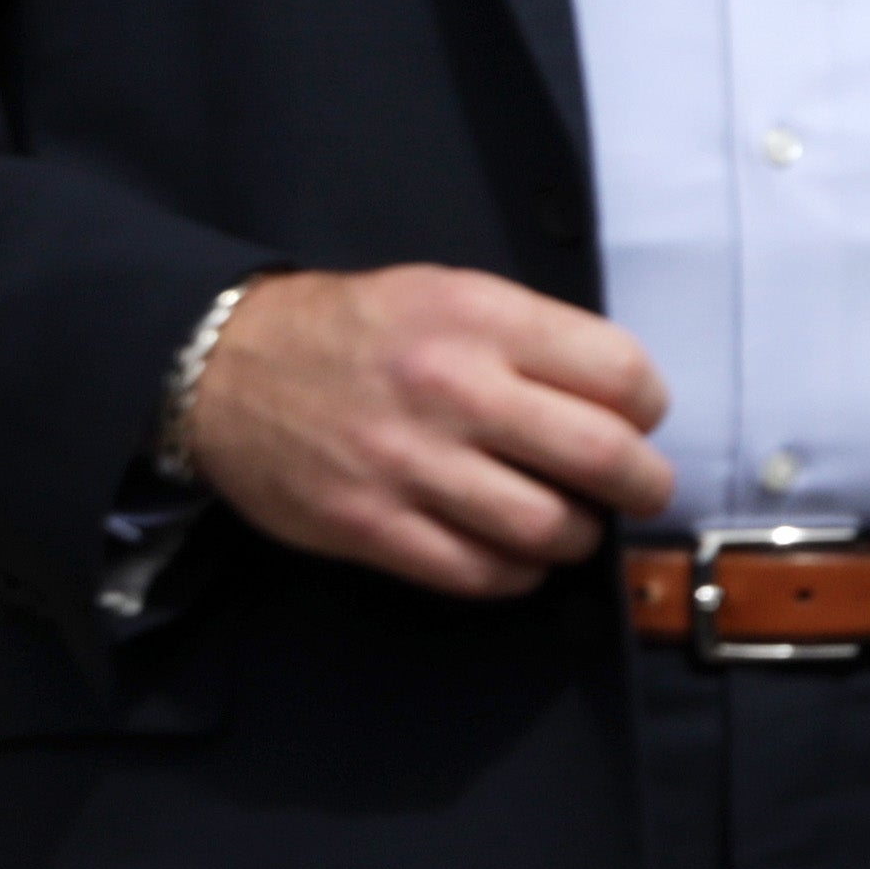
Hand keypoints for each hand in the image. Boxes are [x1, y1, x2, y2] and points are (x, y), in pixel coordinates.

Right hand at [182, 266, 673, 597]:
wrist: (221, 365)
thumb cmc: (356, 332)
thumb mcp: (448, 295)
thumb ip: (533, 341)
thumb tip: (623, 403)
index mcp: (479, 319)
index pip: (620, 374)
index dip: (647, 406)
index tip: (637, 419)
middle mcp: (449, 389)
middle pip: (602, 457)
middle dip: (642, 484)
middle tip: (637, 488)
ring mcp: (407, 464)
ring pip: (548, 528)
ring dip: (577, 535)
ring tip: (566, 520)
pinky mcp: (369, 525)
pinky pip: (481, 573)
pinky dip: (516, 571)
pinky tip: (511, 550)